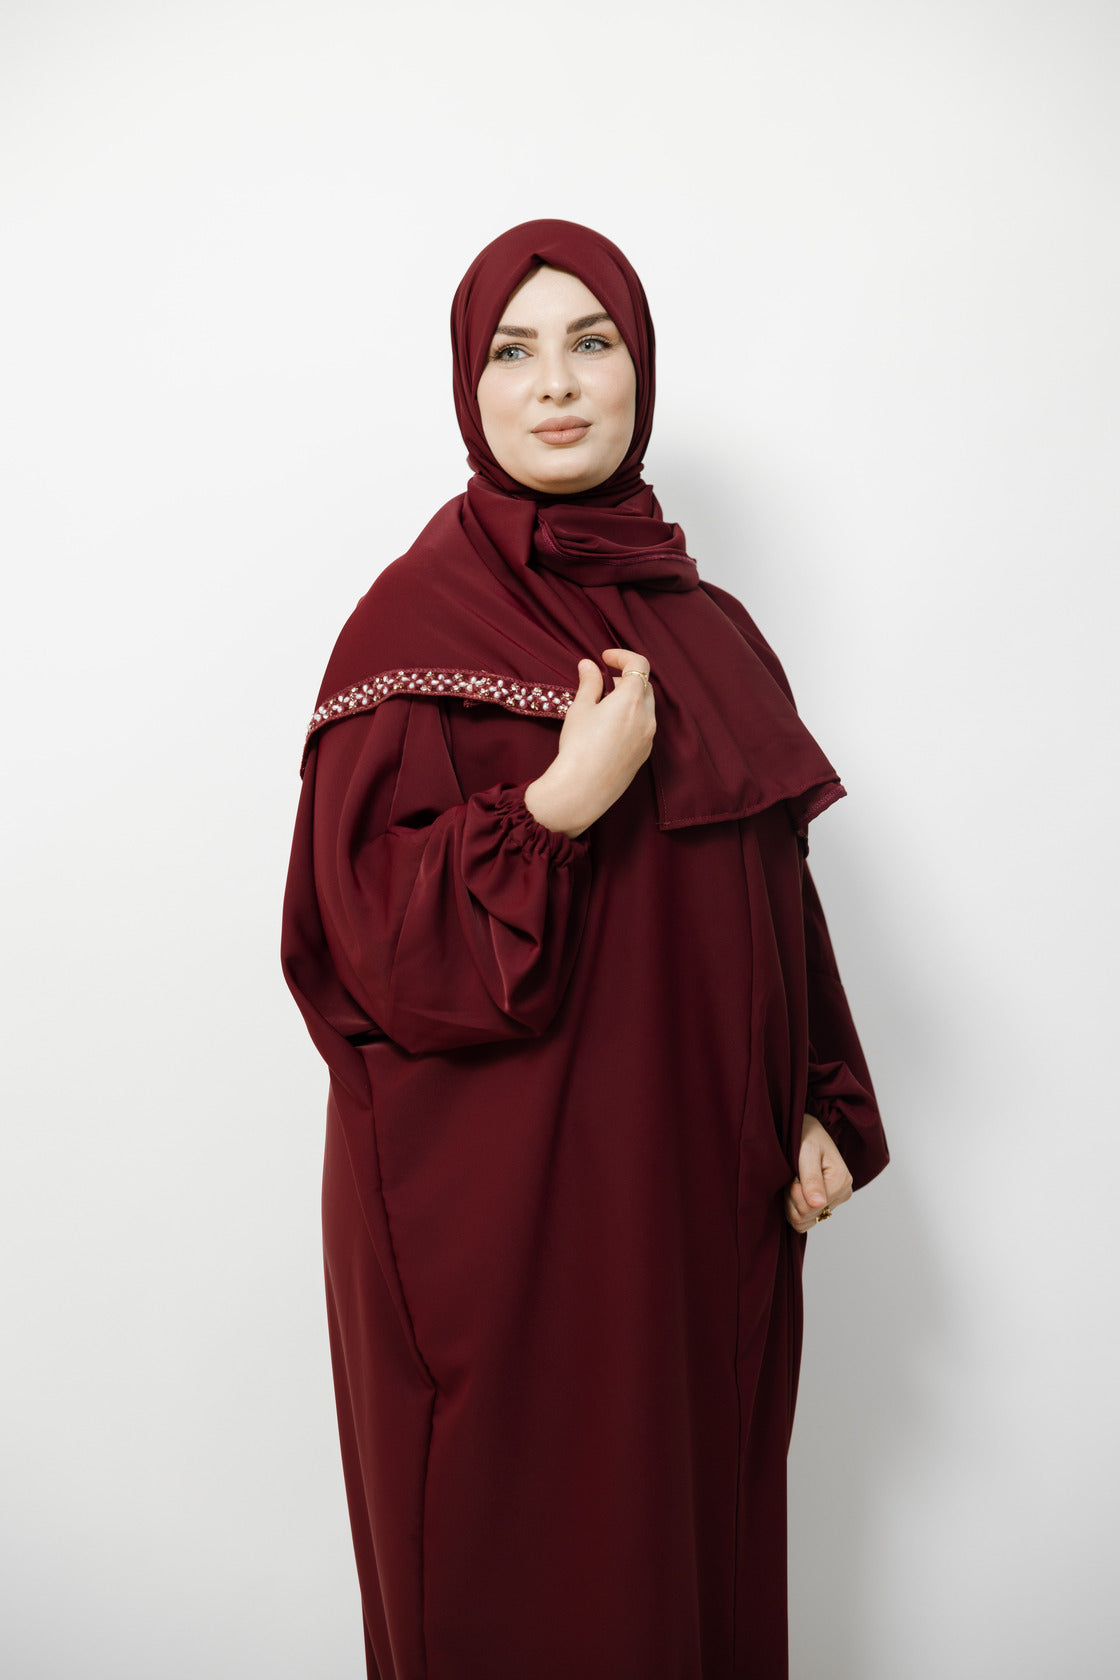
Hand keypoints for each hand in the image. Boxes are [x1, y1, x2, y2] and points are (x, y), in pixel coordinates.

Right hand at [523, 649, 656, 836]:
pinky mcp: (644, 754)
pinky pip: (644, 726)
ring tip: (604, 707)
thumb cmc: (578, 746)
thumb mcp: (580, 709)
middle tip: (601, 683)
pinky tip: (610, 728)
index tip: (605, 657)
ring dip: (629, 699)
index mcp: (632, 699)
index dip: (622, 656)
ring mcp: (649, 737)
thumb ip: (588, 683)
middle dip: (625, 678)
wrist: (582, 789)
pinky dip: (632, 718)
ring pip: (646, 707)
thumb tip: (588, 665)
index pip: (639, 664)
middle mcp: (647, 716)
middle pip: (644, 685)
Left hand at [784, 1114, 853, 1233]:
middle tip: (792, 1175)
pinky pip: (805, 1222)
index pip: (811, 1207)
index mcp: (842, 1181)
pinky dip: (793, 1208)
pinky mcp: (825, 1206)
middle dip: (792, 1196)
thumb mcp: (806, 1152)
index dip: (795, 1191)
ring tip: (793, 1180)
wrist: (805, 1129)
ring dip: (791, 1202)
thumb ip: (811, 1178)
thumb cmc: (806, 1136)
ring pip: (804, 1221)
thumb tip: (818, 1204)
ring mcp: (834, 1202)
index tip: (795, 1172)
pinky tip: (794, 1189)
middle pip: (807, 1215)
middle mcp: (843, 1194)